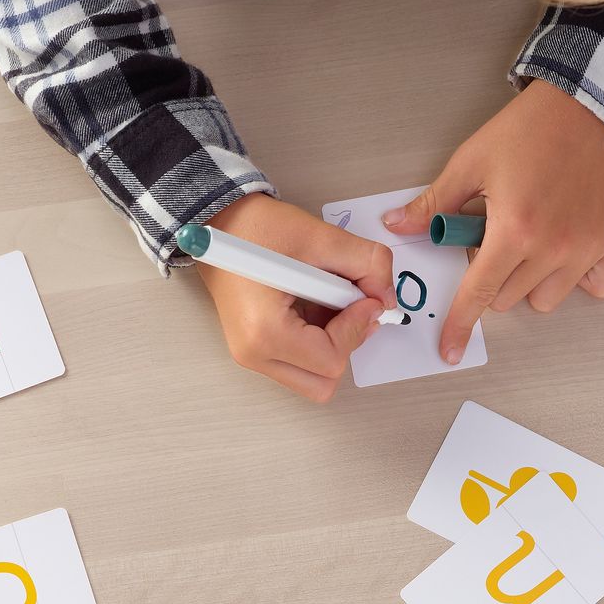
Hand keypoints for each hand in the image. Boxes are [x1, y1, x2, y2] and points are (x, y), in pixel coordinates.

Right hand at [198, 194, 395, 400]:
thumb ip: (367, 264)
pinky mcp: (255, 348)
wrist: (216, 222)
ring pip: (314, 377)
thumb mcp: (320, 237)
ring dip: (333, 343)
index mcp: (264, 332)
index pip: (332, 358)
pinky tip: (312, 302)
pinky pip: (300, 362)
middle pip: (324, 382)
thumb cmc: (254, 227)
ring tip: (326, 299)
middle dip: (346, 343)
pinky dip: (318, 339)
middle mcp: (253, 354)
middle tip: (347, 303)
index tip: (365, 296)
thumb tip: (387, 296)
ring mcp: (252, 355)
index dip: (358, 326)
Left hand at [382, 79, 603, 363]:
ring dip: (528, 281)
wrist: (584, 107)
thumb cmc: (526, 132)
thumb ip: (433, 204)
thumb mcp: (469, 163)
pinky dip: (575, 279)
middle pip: (506, 299)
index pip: (479, 294)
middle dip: (491, 277)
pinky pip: (593, 288)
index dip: (460, 325)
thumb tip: (398, 226)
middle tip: (494, 237)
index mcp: (514, 231)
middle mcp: (552, 248)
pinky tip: (563, 251)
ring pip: (544, 299)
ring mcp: (585, 249)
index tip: (450, 349)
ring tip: (528, 241)